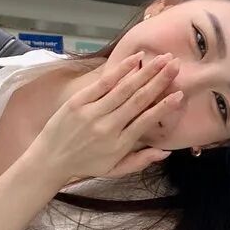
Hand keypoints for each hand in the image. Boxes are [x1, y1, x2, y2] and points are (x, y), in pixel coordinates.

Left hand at [28, 53, 182, 182]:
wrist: (49, 160)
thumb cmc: (84, 165)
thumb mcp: (114, 170)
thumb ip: (140, 161)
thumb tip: (166, 152)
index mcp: (119, 144)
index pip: (146, 121)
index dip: (164, 107)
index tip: (179, 94)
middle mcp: (108, 127)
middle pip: (138, 100)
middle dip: (159, 81)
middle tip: (176, 65)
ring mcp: (92, 113)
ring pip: (124, 88)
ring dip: (145, 72)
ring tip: (161, 59)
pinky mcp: (78, 102)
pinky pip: (103, 83)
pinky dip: (120, 70)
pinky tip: (135, 59)